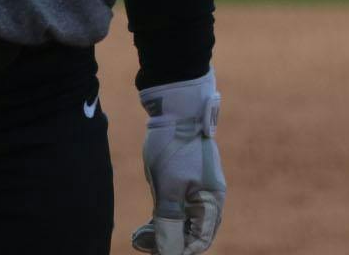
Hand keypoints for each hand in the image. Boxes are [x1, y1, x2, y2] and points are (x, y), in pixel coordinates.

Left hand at [131, 68, 224, 254]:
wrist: (175, 108)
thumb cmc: (174, 148)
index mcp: (211, 202)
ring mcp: (198, 187)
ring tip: (137, 236)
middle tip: (140, 244)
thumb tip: (168, 253)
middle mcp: (209, 198)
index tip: (157, 253)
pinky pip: (177, 205)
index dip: (179, 251)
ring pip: (181, 219)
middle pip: (190, 232)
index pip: (199, 240)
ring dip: (161, 230)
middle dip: (167, 241)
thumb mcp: (167, 188)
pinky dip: (162, 215)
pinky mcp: (185, 178)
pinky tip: (146, 222)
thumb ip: (169, 222)